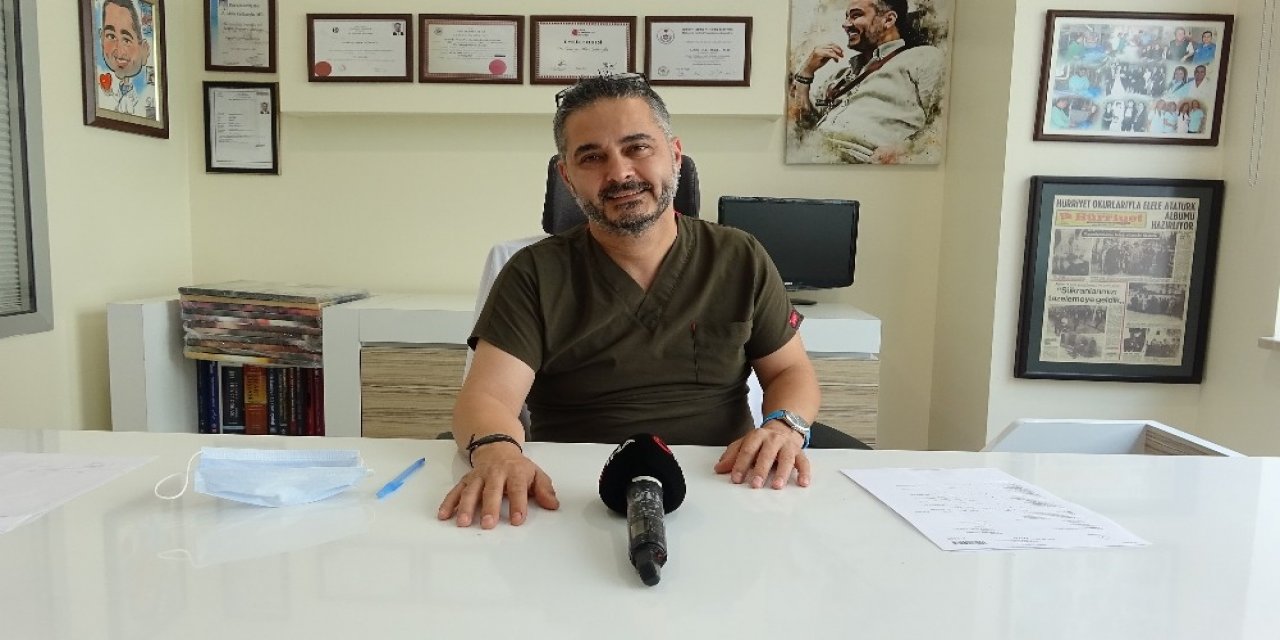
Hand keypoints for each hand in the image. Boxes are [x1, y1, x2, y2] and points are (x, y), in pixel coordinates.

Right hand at [437, 443, 558, 528]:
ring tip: (463, 522)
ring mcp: (478, 477)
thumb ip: (545, 490)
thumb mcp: (536, 474)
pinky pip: (455, 491)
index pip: (517, 489)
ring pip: (471, 491)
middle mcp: (495, 474)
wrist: (497, 448)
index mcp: (515, 472)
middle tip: (488, 524)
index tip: (517, 520)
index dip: (518, 504)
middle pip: (491, 491)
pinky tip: (443, 515)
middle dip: (489, 507)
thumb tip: (553, 505)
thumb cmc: (518, 468)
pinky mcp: (466, 480)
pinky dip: (448, 503)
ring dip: (465, 506)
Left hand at [714, 424, 810, 488]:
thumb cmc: (762, 440)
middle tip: (755, 484)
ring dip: (782, 472)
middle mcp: (773, 439)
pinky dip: (804, 473)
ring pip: (786, 458)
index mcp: (757, 436)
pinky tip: (803, 483)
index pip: (747, 450)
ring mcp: (787, 445)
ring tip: (777, 486)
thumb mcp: (745, 443)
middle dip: (761, 469)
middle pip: (766, 454)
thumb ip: (732, 455)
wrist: (784, 426)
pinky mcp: (800, 452)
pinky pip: (804, 462)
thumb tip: (718, 469)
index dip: (741, 464)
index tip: (736, 478)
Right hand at [802, 43, 844, 75]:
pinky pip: (829, 53)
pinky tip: (836, 59)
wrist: (808, 69)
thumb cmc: (815, 64)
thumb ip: (830, 54)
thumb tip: (837, 53)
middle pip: (832, 45)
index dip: (837, 47)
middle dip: (838, 50)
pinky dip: (834, 56)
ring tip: (840, 57)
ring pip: (831, 49)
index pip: (831, 43)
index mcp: (820, 46)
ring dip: (837, 53)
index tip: (842, 51)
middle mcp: (819, 46)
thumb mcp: (825, 58)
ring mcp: (818, 49)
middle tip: (842, 54)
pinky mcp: (818, 53)